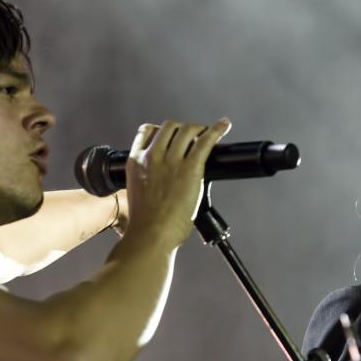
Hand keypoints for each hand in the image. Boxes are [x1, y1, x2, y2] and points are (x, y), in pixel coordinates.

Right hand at [122, 118, 230, 246]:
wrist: (151, 234)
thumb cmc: (145, 222)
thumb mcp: (137, 192)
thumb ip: (147, 179)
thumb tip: (161, 180)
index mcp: (136, 161)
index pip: (147, 131)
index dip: (161, 130)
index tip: (170, 135)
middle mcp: (153, 156)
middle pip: (169, 127)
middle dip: (182, 129)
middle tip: (192, 136)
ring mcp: (172, 161)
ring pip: (187, 130)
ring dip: (199, 129)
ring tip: (206, 133)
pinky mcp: (191, 168)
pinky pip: (206, 141)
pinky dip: (217, 130)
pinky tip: (223, 126)